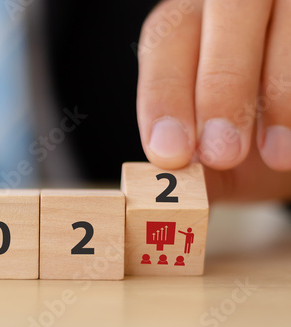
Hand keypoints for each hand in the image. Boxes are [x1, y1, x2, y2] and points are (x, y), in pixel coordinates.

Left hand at [137, 0, 290, 201]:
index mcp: (191, 22)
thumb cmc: (249, 132)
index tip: (170, 152)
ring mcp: (288, 3)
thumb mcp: (215, 152)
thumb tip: (162, 192)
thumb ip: (191, 162)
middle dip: (224, 86)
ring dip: (281, 93)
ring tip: (278, 157)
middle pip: (230, 10)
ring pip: (289, 20)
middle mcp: (238, 2)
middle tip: (223, 153)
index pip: (167, 38)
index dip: (164, 96)